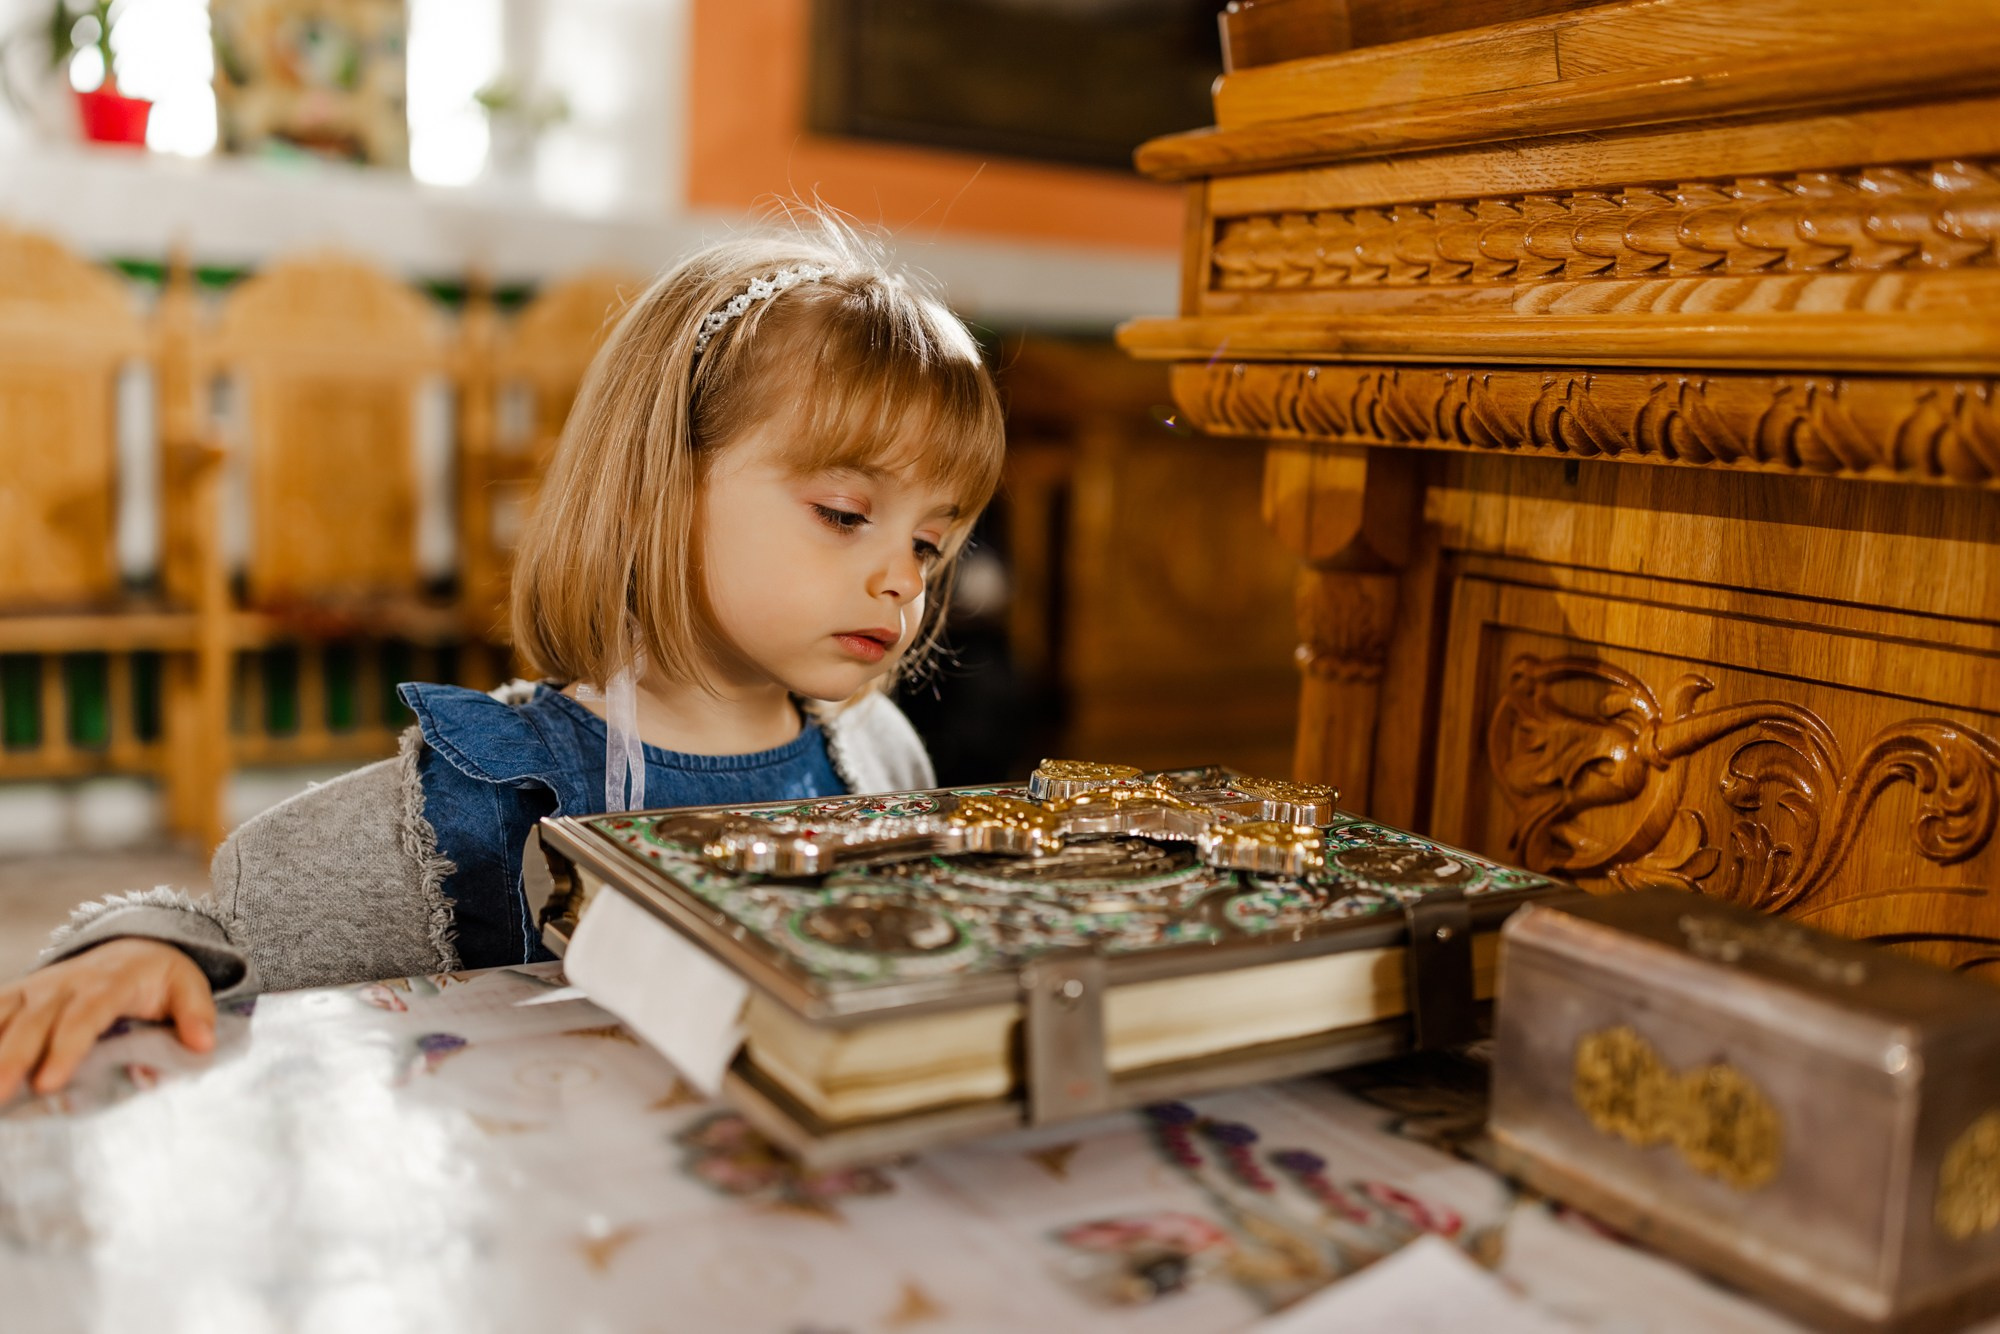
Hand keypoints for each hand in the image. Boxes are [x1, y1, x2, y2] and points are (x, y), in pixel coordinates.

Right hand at [0, 939, 215, 1099]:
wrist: (137, 944)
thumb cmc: (163, 976)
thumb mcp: (189, 988)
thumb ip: (196, 1016)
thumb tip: (201, 1046)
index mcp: (108, 983)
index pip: (83, 1018)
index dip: (65, 1049)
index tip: (49, 1083)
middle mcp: (64, 983)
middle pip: (32, 1022)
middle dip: (11, 1059)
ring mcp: (36, 987)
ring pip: (0, 1016)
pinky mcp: (18, 994)